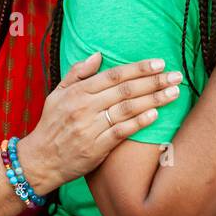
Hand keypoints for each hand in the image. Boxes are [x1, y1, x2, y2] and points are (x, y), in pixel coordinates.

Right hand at [18, 53, 181, 190]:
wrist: (39, 160)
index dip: (138, 68)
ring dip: (153, 99)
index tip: (159, 63)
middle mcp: (85, 107)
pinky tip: (156, 115)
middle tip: (176, 76)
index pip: (114, 75)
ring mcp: (90, 128)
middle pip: (126, 90)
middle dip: (154, 81)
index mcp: (77, 92)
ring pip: (127, 109)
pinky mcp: (96, 148)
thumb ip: (77, 73)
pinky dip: (139, 122)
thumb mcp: (57, 94)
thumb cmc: (51, 125)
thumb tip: (98, 55)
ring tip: (174, 92)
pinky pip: (121, 132)